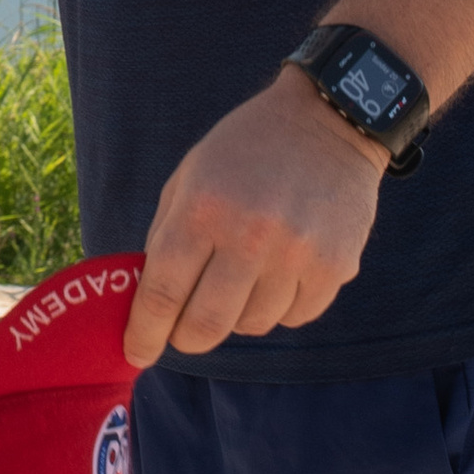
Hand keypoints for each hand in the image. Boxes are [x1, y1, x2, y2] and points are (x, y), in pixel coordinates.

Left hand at [125, 70, 387, 367]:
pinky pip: (294, 317)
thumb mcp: (189, 178)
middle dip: (187, 338)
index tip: (137, 352)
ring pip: (251, 325)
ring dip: (238, 314)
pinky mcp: (336, 266)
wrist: (328, 121)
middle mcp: (250, 234)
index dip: (145, 333)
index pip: (163, 294)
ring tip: (244, 276)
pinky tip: (281, 270)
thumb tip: (148, 305)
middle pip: (206, 325)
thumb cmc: (244, 151)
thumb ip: (165, 239)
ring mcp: (298, 253)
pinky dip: (280, 306)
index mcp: (202, 209)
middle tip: (185, 331)